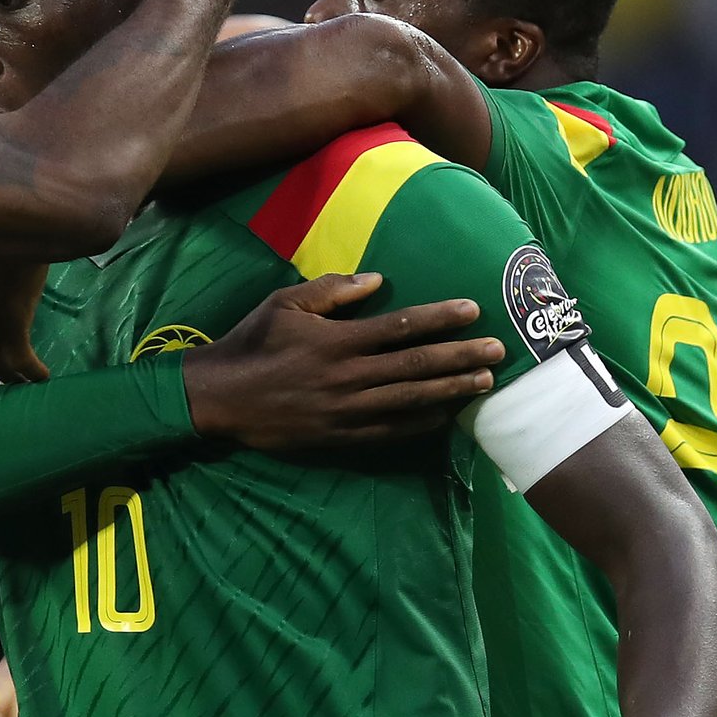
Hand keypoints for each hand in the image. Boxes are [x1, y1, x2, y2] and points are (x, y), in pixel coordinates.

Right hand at [179, 273, 503, 450]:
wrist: (219, 400)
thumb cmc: (252, 343)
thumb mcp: (284, 304)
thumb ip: (332, 290)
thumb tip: (378, 280)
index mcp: (336, 341)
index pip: (400, 327)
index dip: (439, 318)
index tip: (472, 310)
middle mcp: (347, 377)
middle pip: (416, 366)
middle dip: (460, 357)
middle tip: (496, 349)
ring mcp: (346, 411)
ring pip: (410, 401)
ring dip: (451, 391)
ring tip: (484, 382)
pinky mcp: (340, 436)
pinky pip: (390, 431)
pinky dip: (421, 423)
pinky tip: (446, 415)